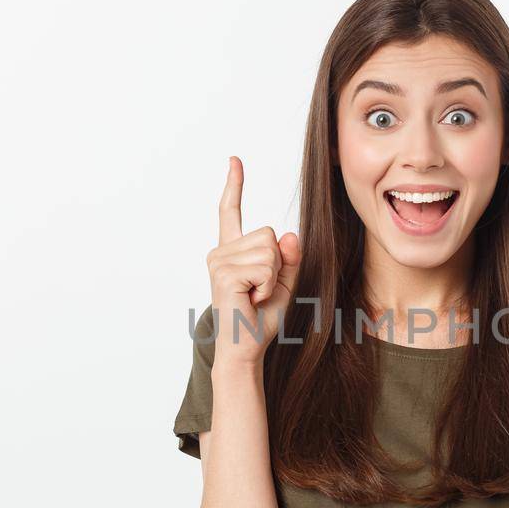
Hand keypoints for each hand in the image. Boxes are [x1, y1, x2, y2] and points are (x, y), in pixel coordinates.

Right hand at [205, 156, 301, 366]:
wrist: (246, 347)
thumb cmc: (262, 318)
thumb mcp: (285, 283)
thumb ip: (289, 257)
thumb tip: (289, 235)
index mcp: (232, 251)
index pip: (231, 211)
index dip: (235, 185)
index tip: (234, 160)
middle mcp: (221, 251)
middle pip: (268, 235)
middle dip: (277, 264)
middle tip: (260, 290)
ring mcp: (219, 261)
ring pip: (269, 250)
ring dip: (273, 277)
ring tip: (255, 295)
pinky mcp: (224, 273)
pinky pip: (266, 267)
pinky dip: (268, 286)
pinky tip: (252, 299)